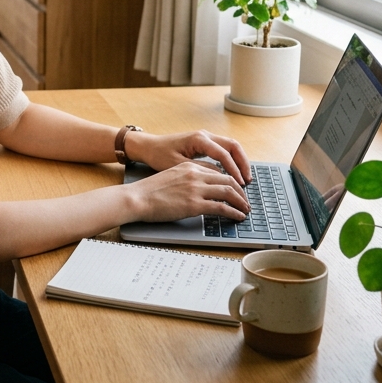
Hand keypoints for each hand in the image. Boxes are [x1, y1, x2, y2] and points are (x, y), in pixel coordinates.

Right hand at [125, 161, 249, 222]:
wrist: (136, 198)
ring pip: (229, 191)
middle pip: (228, 178)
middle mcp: (195, 174)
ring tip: (245, 209)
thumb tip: (198, 189)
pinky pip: (222, 207)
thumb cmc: (148, 191)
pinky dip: (234, 212)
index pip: (217, 170)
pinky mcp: (195, 204)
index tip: (235, 189)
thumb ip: (186, 179)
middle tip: (245, 200)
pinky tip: (238, 216)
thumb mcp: (170, 176)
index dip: (230, 180)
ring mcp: (196, 189)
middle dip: (240, 190)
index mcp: (189, 166)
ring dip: (241, 201)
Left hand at [127, 128, 251, 185]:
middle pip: (233, 146)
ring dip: (239, 161)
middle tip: (247, 181)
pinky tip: (233, 173)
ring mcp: (205, 137)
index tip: (239, 184)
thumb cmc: (159, 155)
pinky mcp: (203, 143)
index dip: (233, 170)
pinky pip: (224, 149)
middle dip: (243, 163)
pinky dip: (232, 160)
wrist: (147, 146)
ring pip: (231, 146)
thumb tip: (220, 175)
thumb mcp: (178, 165)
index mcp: (198, 139)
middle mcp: (204, 135)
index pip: (223, 154)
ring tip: (244, 178)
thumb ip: (200, 169)